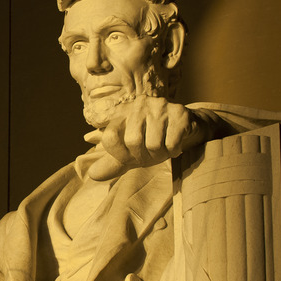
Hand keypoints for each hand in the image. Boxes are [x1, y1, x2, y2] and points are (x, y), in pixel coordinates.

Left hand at [85, 96, 210, 180]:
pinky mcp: (180, 113)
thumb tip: (92, 175)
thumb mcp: (130, 153)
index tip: (131, 155)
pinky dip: (174, 151)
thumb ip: (112, 163)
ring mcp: (160, 106)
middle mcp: (139, 105)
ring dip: (160, 154)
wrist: (187, 130)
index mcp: (123, 113)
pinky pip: (171, 143)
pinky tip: (175, 145)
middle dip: (143, 156)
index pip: (109, 137)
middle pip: (132, 141)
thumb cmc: (154, 141)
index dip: (121, 154)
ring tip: (164, 148)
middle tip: (151, 153)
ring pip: (153, 144)